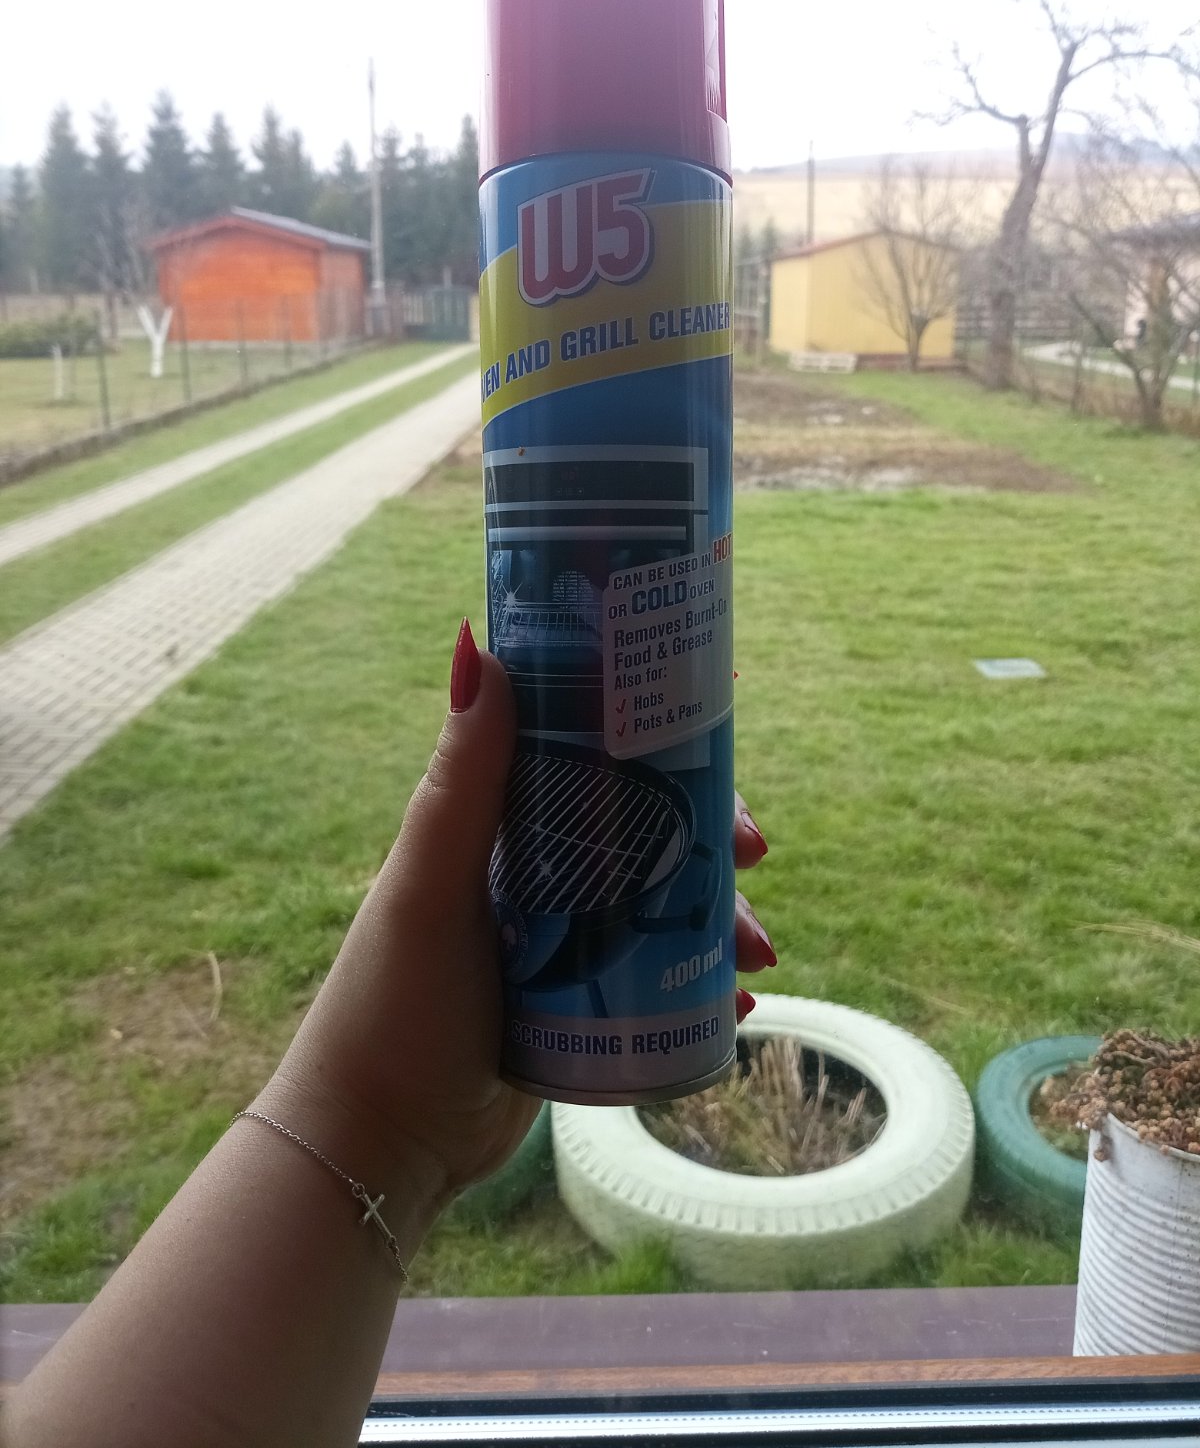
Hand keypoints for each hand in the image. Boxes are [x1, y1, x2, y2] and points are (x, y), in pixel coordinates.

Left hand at [268, 621, 773, 1208]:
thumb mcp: (431, 881)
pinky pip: (654, 980)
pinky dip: (699, 983)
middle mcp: (532, 875)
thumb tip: (477, 642)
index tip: (718, 724)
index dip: (654, 734)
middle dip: (707, 833)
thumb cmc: (394, 1002)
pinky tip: (735, 1002)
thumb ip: (462, 777)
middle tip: (752, 853)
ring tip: (754, 954)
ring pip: (660, 905)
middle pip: (643, 829)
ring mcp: (558, 943)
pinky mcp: (576, 1009)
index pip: (587, 753)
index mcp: (496, 827)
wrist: (380, 1143)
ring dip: (716, 916)